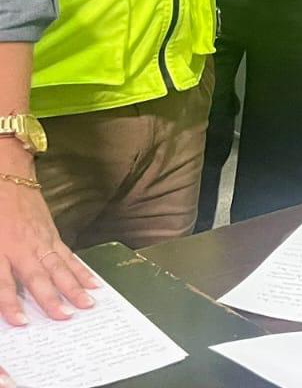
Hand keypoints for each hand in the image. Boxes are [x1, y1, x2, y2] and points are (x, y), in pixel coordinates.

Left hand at [0, 170, 96, 326]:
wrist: (8, 178)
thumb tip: (0, 286)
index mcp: (1, 248)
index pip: (4, 283)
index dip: (11, 303)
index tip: (21, 322)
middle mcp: (24, 247)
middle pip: (38, 277)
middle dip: (51, 298)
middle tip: (65, 317)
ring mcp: (42, 240)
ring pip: (59, 267)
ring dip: (74, 287)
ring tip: (87, 303)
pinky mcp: (53, 235)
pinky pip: (68, 256)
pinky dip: (81, 270)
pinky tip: (93, 282)